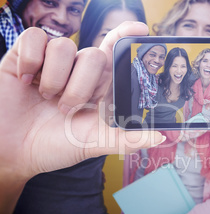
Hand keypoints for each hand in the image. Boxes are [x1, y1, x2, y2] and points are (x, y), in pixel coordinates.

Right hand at [0, 22, 164, 180]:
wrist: (13, 153)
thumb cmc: (55, 146)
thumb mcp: (94, 143)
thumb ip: (126, 139)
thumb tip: (160, 136)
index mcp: (97, 86)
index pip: (114, 52)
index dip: (126, 36)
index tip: (140, 29)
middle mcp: (76, 71)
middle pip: (93, 55)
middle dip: (81, 86)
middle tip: (66, 108)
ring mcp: (51, 63)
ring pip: (65, 46)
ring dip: (56, 79)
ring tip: (45, 98)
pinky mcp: (23, 57)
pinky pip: (35, 39)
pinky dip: (32, 60)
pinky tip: (26, 80)